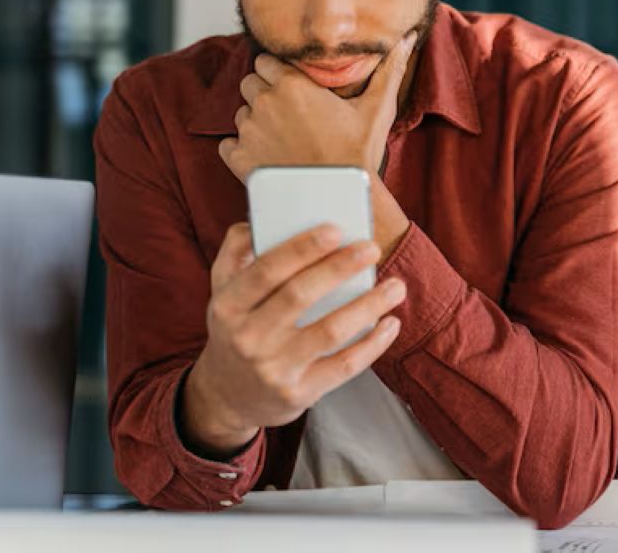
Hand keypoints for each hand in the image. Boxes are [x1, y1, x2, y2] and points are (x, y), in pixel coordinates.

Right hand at [180, 222, 406, 457]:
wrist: (228, 396)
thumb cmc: (236, 329)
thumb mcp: (222, 291)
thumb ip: (237, 252)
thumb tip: (259, 220)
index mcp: (228, 306)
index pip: (267, 270)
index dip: (302, 248)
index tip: (335, 229)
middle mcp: (247, 338)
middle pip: (299, 295)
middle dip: (340, 268)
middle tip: (371, 249)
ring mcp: (273, 369)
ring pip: (330, 331)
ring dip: (368, 306)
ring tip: (395, 287)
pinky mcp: (298, 393)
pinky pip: (344, 366)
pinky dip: (373, 344)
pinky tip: (390, 323)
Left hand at [218, 31, 417, 182]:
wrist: (340, 199)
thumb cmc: (359, 154)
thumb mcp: (378, 108)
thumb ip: (390, 68)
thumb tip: (409, 37)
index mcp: (292, 84)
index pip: (265, 61)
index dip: (278, 74)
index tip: (295, 90)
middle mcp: (265, 103)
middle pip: (249, 83)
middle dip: (264, 94)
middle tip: (289, 115)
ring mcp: (250, 132)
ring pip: (241, 114)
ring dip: (255, 122)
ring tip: (283, 139)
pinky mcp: (240, 160)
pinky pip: (228, 145)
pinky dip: (241, 150)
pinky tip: (267, 158)